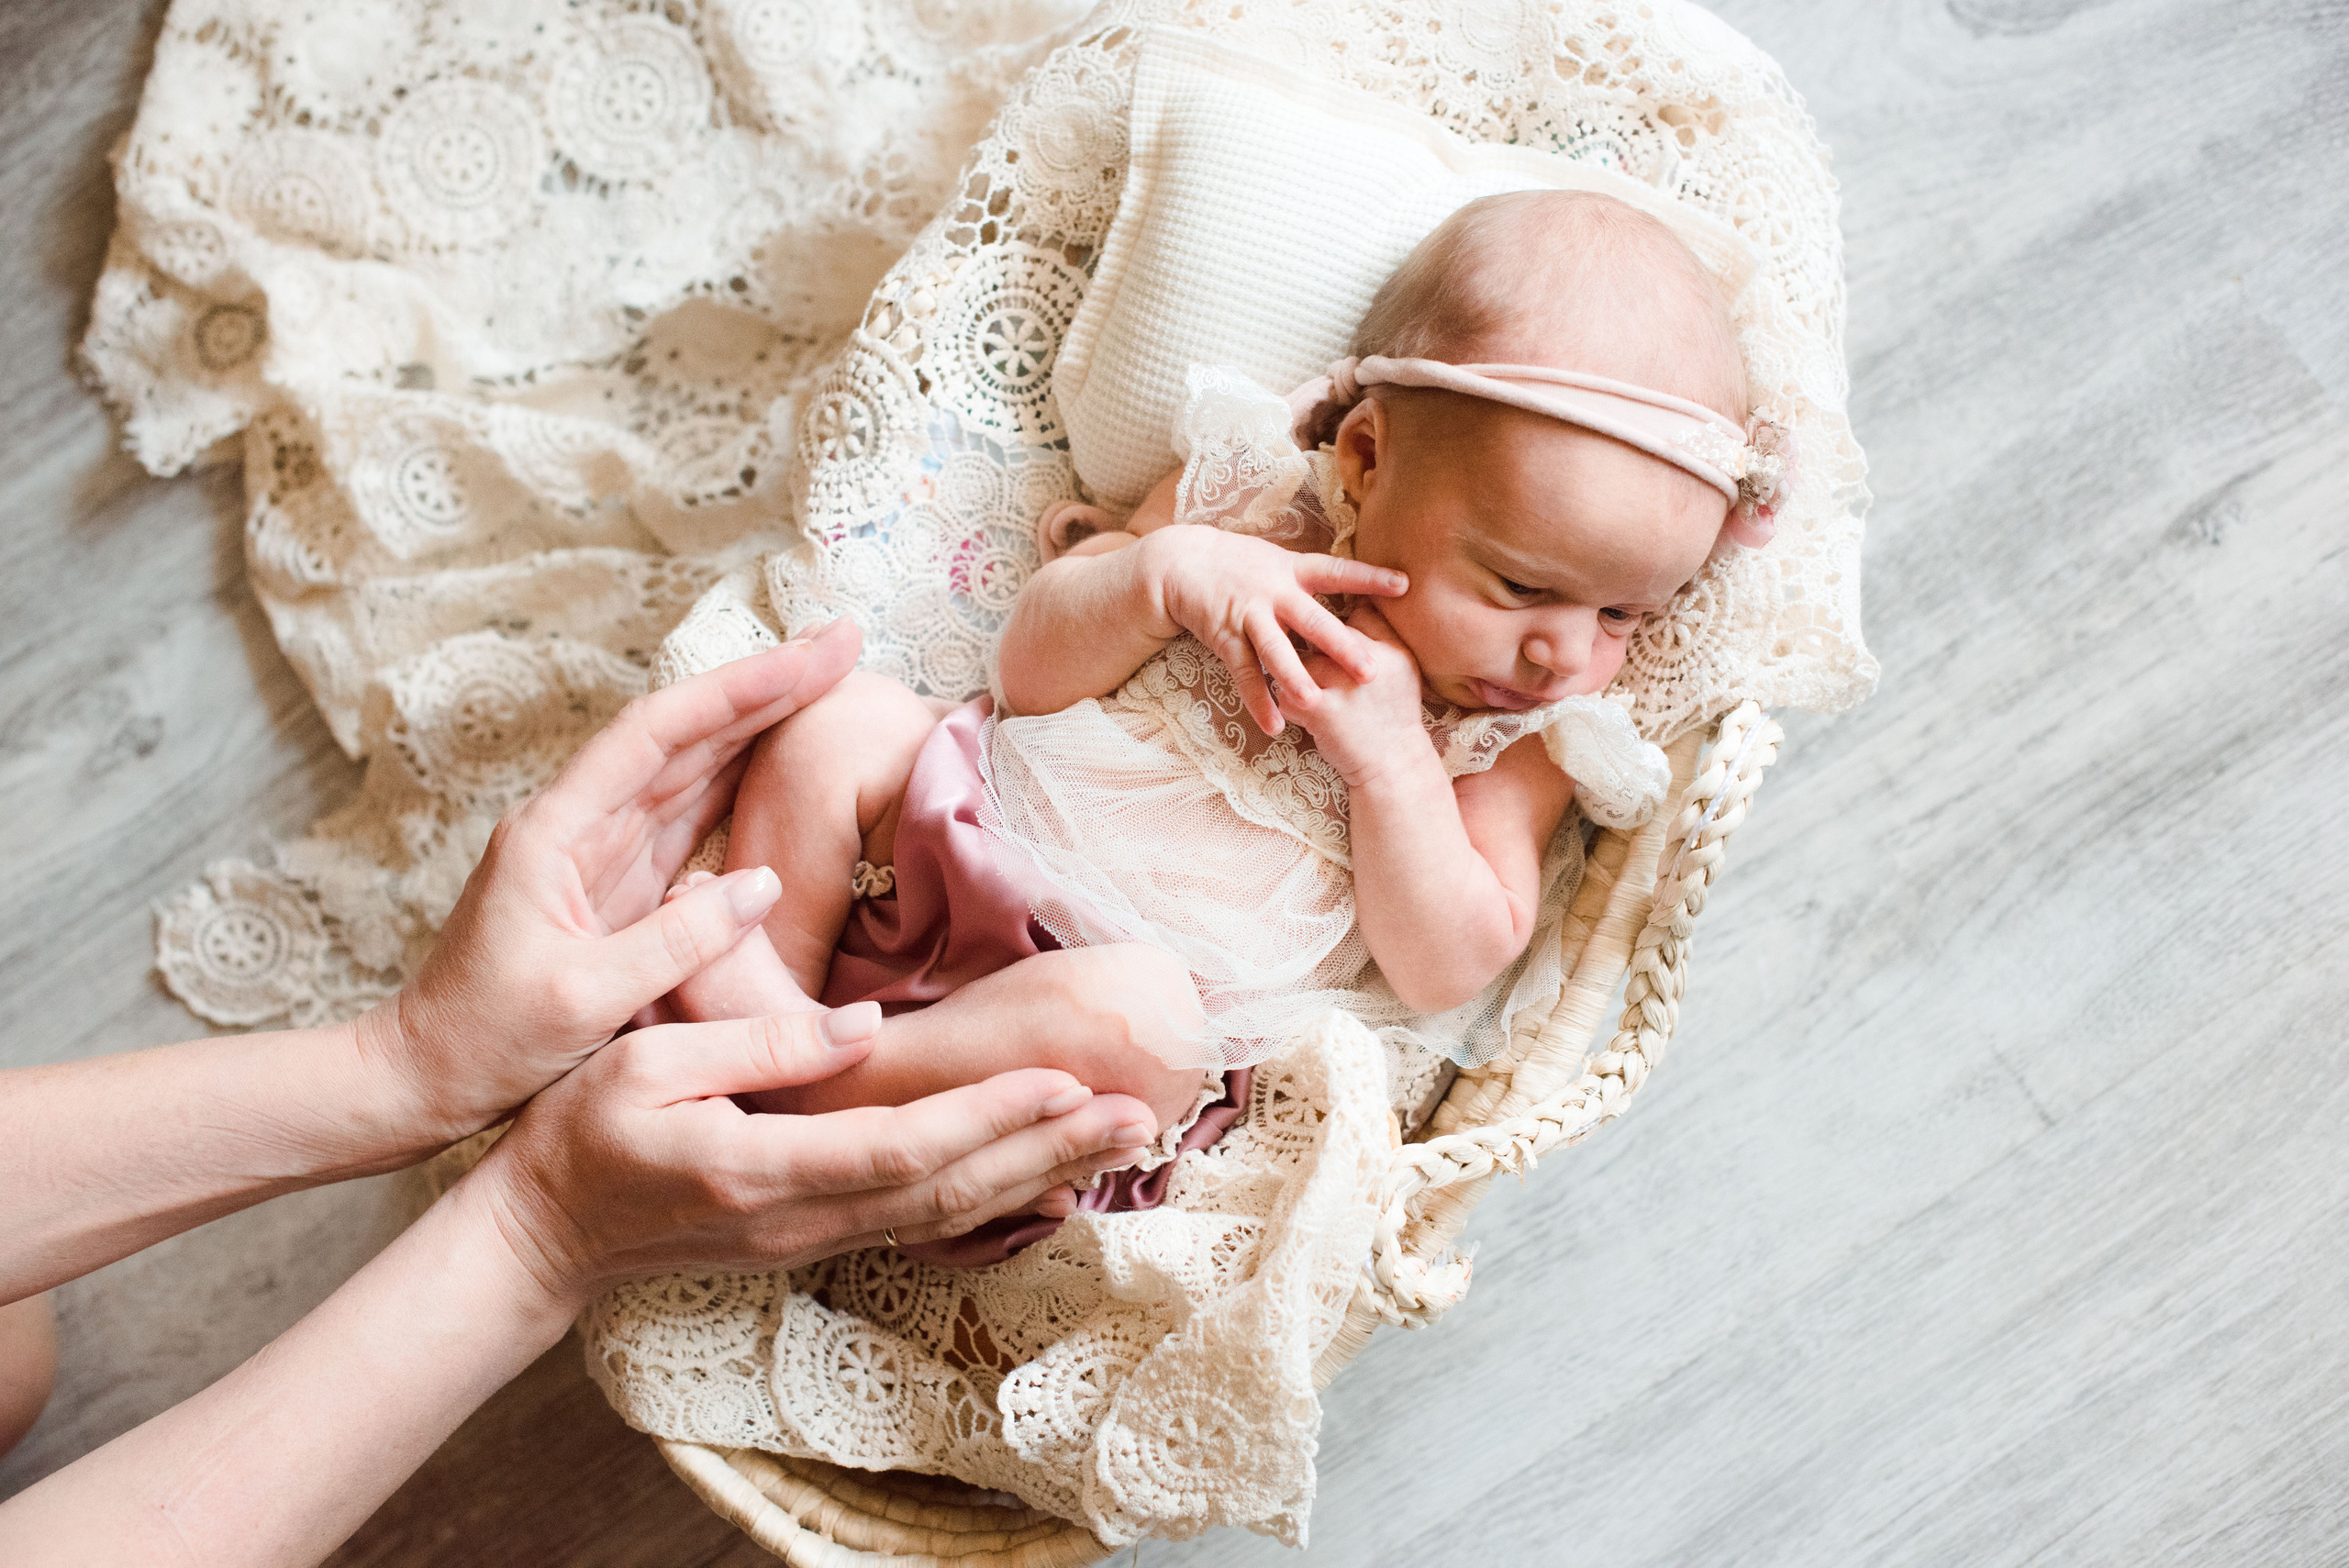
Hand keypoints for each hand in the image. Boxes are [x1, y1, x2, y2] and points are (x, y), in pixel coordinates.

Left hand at [368, 620, 863, 1142]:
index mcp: (556, 829)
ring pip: (692, 764)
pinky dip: (745, 780)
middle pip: (684, 731)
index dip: (739, 688)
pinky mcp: (620, 884)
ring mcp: (600, 851)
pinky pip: (692, 815)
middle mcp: (578, 823)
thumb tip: (761, 883)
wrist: (425, 1077)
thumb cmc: (485, 1042)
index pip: (658, 732)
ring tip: (831, 684)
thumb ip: (673, 941)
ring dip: (762, 722)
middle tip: (844, 643)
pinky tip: (788, 761)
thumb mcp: (580, 999)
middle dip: (766, 684)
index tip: (809, 656)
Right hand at [468, 1004, 1160, 1296]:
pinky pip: (921, 1224)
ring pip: (947, 1217)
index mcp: (759, 1166)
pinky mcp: (812, 1241)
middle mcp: (799, 1219)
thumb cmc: (579, 1134)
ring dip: (1038, 1176)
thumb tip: (865, 1028)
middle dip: (1050, 1151)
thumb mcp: (646, 1065)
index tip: (1065, 1079)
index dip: (991, 1116)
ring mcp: (809, 1240)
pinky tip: (1045, 1175)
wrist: (540, 1235)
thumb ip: (757, 1046)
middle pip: (950, 1191)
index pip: (902, 1147)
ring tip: (1118, 1140)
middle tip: (1139, 1113)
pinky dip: (993, 1199)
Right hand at [1138, 524, 1405, 733]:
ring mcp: (1249, 615)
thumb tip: (1357, 595)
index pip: (1338, 572)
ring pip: (1275, 651)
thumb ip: (1314, 581)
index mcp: (1293, 571)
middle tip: (1370, 670)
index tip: (1404, 585)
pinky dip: (1259, 701)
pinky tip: (1275, 725)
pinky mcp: (1225, 637)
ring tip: (1316, 701)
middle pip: (1312, 621)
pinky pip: (1245, 674)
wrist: (1183, 564)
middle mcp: (1274, 592)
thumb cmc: (1240, 565)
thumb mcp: (1279, 561)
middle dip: (1341, 646)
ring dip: (1295, 677)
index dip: (1370, 578)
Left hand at [1286, 602, 1434, 787]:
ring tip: (1311, 698)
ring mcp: (1342, 684)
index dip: (1337, 628)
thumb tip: (1359, 605)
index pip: (1356, 614)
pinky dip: (1288, 707)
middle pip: (1322, 631)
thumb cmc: (1392, 718)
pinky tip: (1303, 719)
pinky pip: (1285, 693)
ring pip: (1298, 660)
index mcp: (1389, 649)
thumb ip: (1382, 637)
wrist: (1393, 766)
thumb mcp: (1403, 671)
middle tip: (1308, 659)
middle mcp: (1367, 661)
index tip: (1329, 638)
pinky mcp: (1321, 709)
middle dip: (1312, 645)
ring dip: (1296, 679)